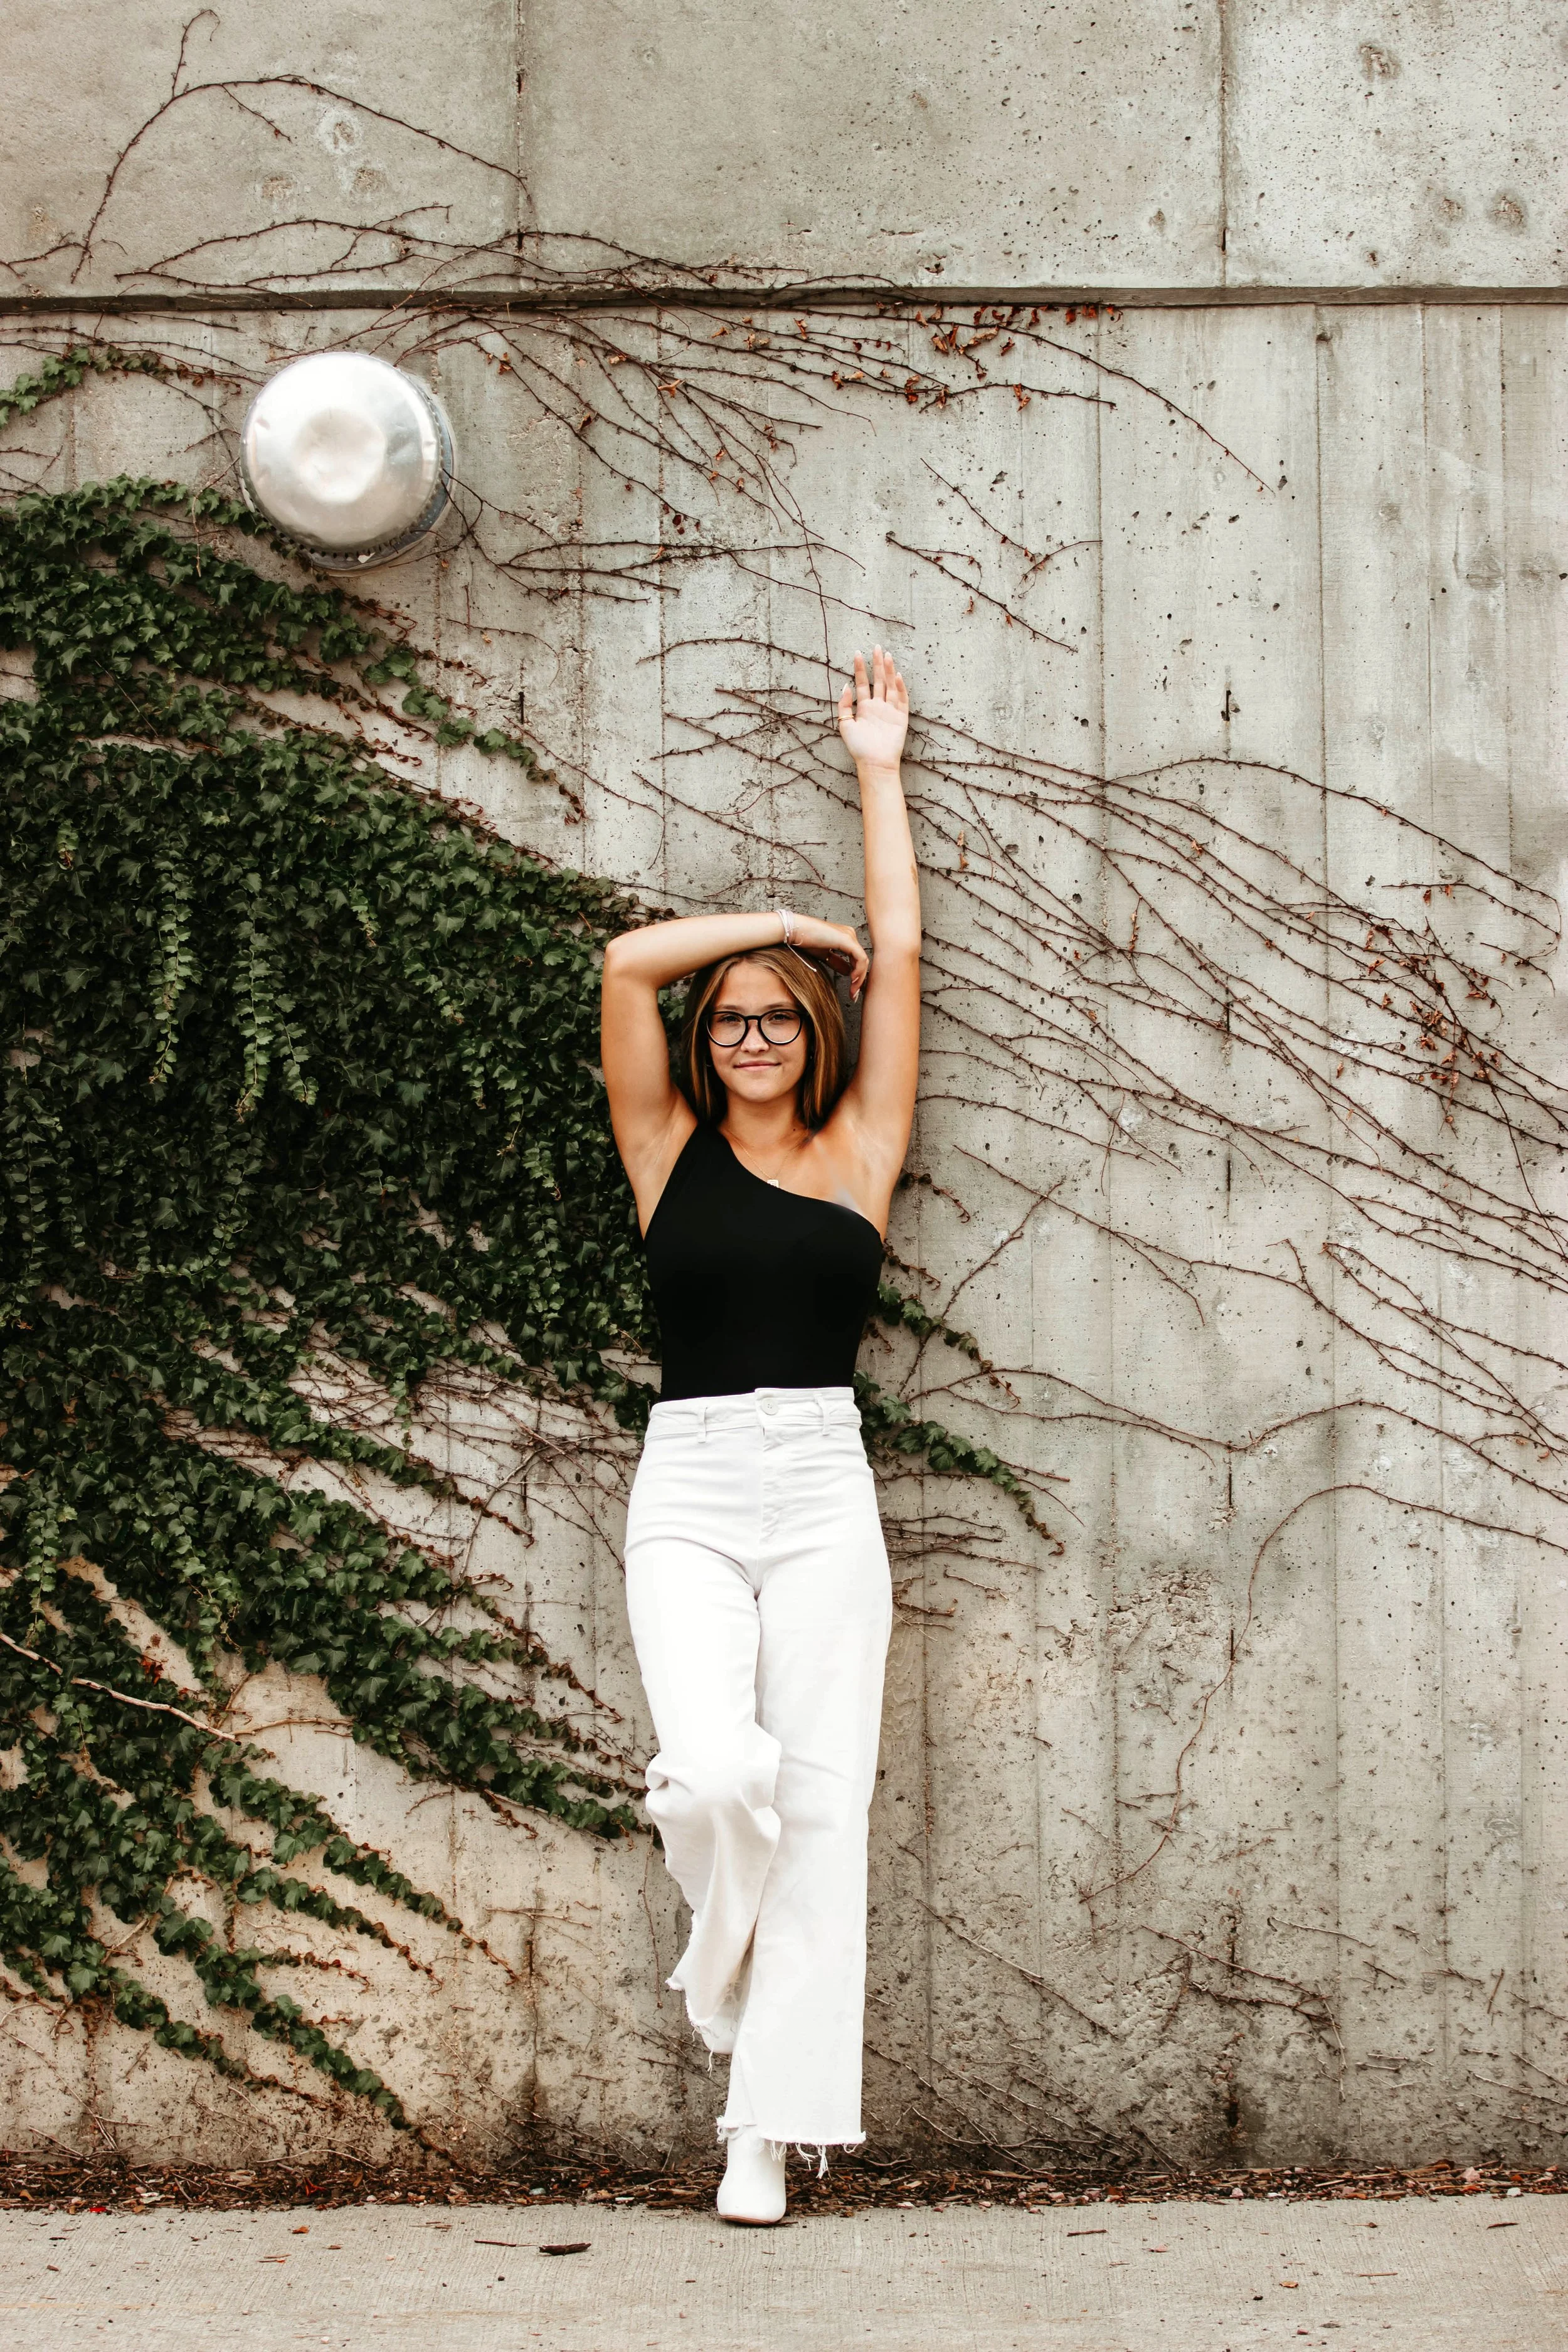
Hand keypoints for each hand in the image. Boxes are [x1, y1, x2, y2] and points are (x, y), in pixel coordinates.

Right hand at [787, 912, 870, 1001]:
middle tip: (854, 995)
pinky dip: (859, 971)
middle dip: (860, 979)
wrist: (795, 931)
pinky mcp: (847, 939)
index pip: (856, 959)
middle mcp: (849, 934)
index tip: (852, 990)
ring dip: (860, 978)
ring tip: (853, 991)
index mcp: (845, 937)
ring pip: (863, 960)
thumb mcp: (824, 955)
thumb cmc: (805, 941)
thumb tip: (847, 972)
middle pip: (861, 960)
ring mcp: (849, 936)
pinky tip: (852, 980)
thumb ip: (836, 962)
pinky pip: (860, 958)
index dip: (857, 975)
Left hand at [837, 645, 908, 770]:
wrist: (874, 763)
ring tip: (886, 655)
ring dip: (888, 671)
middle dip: (877, 664)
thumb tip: (845, 686)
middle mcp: (877, 707)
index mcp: (864, 708)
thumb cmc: (859, 748)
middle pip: (878, 681)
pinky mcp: (901, 717)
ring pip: (890, 686)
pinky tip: (897, 675)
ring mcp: (890, 711)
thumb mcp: (845, 725)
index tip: (857, 653)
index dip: (859, 669)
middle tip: (876, 647)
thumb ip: (844, 705)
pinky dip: (900, 688)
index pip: (862, 684)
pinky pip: (901, 699)